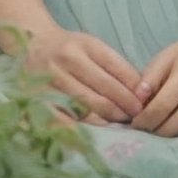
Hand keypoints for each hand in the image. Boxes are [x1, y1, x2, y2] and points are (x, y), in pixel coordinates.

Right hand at [24, 27, 143, 125]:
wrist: (32, 42)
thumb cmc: (69, 47)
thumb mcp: (91, 45)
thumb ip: (112, 65)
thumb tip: (138, 91)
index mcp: (85, 44)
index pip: (117, 68)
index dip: (133, 89)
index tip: (144, 102)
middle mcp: (68, 59)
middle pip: (104, 90)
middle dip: (124, 107)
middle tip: (136, 118)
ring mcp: (52, 78)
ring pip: (86, 107)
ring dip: (107, 120)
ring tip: (119, 126)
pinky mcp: (38, 96)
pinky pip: (63, 119)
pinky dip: (79, 129)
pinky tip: (93, 136)